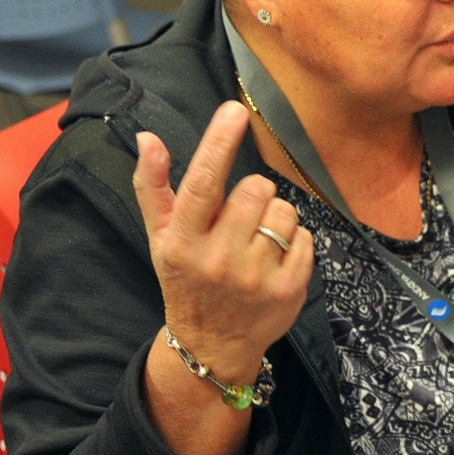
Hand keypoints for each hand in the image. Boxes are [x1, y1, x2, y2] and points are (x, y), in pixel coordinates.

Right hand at [134, 100, 314, 383]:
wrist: (211, 343)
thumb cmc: (186, 277)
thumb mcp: (161, 237)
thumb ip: (153, 187)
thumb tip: (148, 138)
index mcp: (182, 241)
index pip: (202, 184)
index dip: (218, 144)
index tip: (234, 110)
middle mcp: (217, 259)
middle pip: (256, 189)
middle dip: (253, 195)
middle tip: (240, 219)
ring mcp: (255, 277)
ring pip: (284, 211)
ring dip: (275, 217)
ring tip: (255, 241)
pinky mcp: (289, 289)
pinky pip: (305, 237)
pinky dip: (294, 240)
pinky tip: (273, 259)